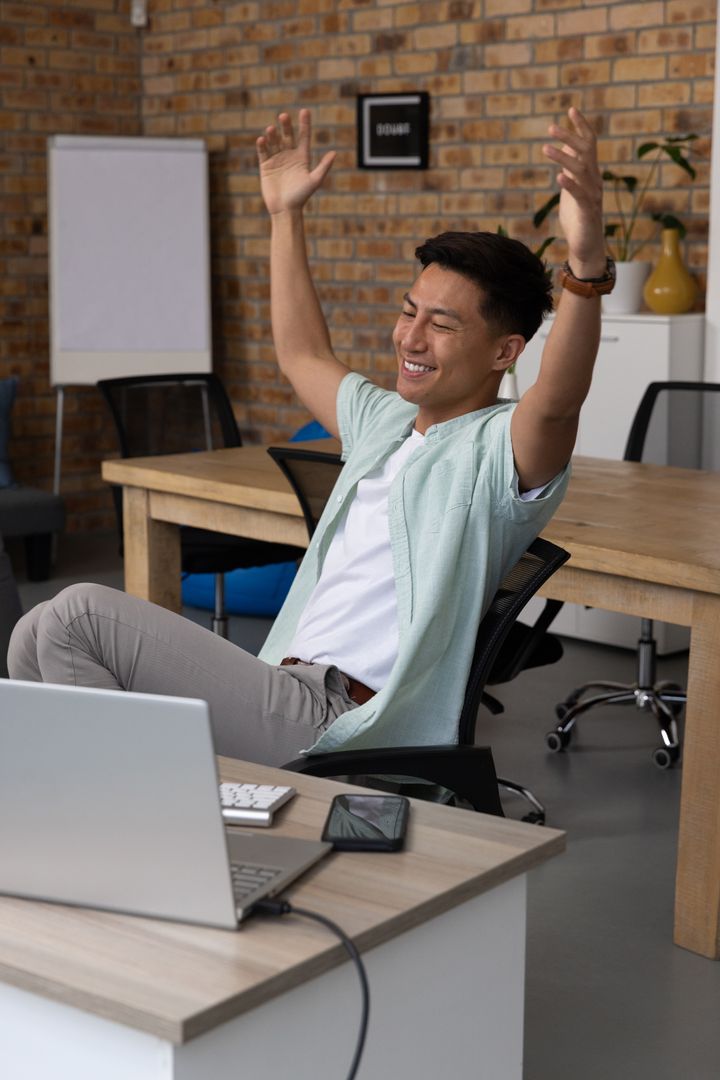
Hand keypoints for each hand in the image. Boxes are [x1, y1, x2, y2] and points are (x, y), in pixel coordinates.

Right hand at [256, 109, 335, 215]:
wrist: (285, 209)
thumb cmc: (301, 197)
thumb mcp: (314, 180)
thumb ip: (324, 166)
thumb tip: (334, 153)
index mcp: (302, 157)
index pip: (303, 137)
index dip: (304, 124)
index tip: (304, 111)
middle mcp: (289, 156)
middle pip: (287, 136)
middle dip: (286, 126)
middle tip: (283, 116)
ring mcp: (277, 160)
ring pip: (274, 142)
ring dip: (272, 135)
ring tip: (270, 129)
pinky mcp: (266, 166)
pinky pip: (263, 152)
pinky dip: (262, 146)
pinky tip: (262, 140)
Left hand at [542, 107, 605, 275]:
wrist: (587, 247)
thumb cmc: (578, 218)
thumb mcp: (571, 188)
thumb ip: (570, 167)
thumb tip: (564, 145)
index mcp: (590, 174)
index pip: (589, 144)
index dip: (581, 127)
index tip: (571, 109)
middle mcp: (595, 181)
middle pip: (585, 152)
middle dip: (569, 138)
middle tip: (550, 128)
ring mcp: (593, 196)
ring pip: (581, 171)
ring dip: (563, 158)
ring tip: (545, 148)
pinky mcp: (588, 212)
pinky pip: (580, 195)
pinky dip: (570, 185)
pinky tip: (560, 177)